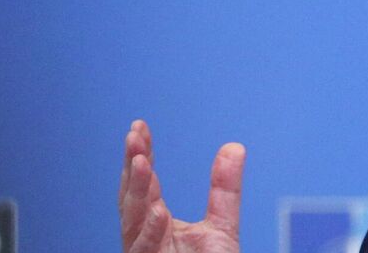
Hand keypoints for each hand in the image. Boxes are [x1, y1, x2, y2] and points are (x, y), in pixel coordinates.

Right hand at [119, 119, 245, 252]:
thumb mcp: (222, 226)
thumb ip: (225, 190)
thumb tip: (235, 148)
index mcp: (156, 222)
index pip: (145, 182)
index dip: (142, 154)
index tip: (140, 127)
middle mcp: (145, 235)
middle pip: (132, 196)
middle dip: (133, 165)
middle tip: (134, 136)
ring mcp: (144, 251)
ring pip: (133, 219)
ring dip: (137, 189)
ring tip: (141, 161)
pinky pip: (145, 248)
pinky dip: (150, 230)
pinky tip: (157, 211)